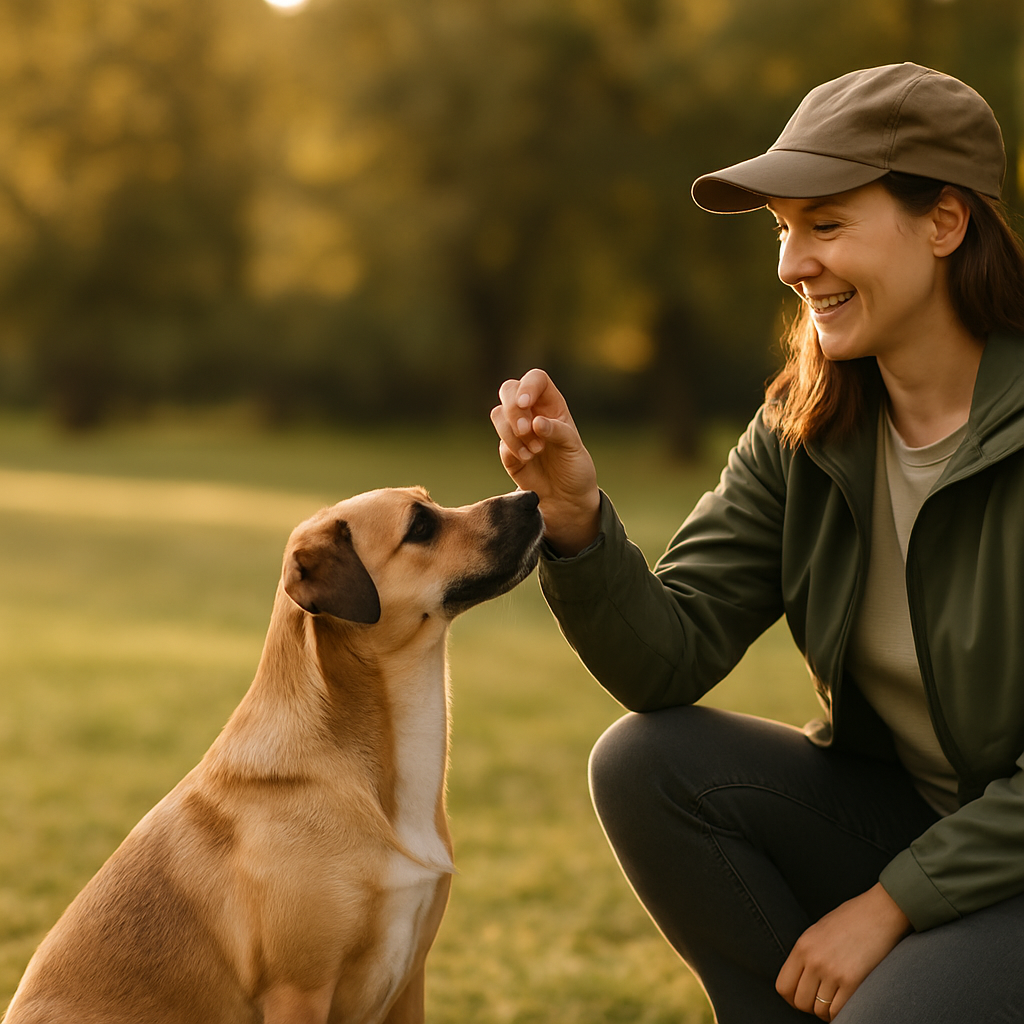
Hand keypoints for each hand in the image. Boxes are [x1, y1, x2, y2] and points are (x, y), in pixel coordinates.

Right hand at [490, 369, 600, 555]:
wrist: (566, 498)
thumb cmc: (575, 468)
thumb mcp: (574, 447)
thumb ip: (558, 431)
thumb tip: (536, 422)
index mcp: (552, 404)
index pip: (536, 380)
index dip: (528, 386)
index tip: (525, 404)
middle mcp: (532, 412)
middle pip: (509, 390)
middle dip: (513, 409)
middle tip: (525, 430)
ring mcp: (517, 431)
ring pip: (498, 414)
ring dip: (511, 431)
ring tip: (534, 450)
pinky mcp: (508, 451)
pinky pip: (500, 442)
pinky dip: (511, 449)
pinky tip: (527, 459)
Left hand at [775, 883, 911, 1019]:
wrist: (879, 912)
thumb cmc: (850, 920)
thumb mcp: (817, 932)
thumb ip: (806, 955)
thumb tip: (800, 980)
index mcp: (802, 946)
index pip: (783, 986)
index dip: (792, 997)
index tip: (802, 997)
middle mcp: (814, 960)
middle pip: (800, 1002)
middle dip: (810, 1005)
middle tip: (822, 1000)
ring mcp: (832, 972)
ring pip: (820, 1010)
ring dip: (827, 1010)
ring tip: (835, 999)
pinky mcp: (853, 982)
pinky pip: (839, 1011)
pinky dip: (841, 1012)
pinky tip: (846, 1001)